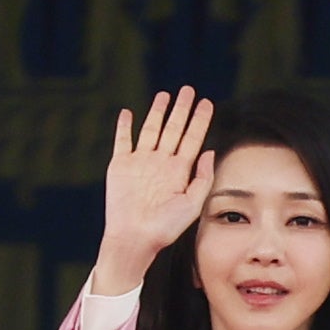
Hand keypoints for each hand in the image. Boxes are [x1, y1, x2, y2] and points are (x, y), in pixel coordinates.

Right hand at [90, 86, 215, 294]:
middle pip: (173, 129)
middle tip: (188, 91)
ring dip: (157, 113)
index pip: (193, 138)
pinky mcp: (120, 166)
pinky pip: (122, 141)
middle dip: (181, 109)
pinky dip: (124, 127)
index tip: (207, 102)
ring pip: (151, 130)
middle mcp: (161, 163)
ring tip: (165, 95)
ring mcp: (140, 163)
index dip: (200, 120)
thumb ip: (203, 178)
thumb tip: (209, 151)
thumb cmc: (165, 227)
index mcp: (179, 171)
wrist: (134, 238)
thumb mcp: (193, 204)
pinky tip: (128, 113)